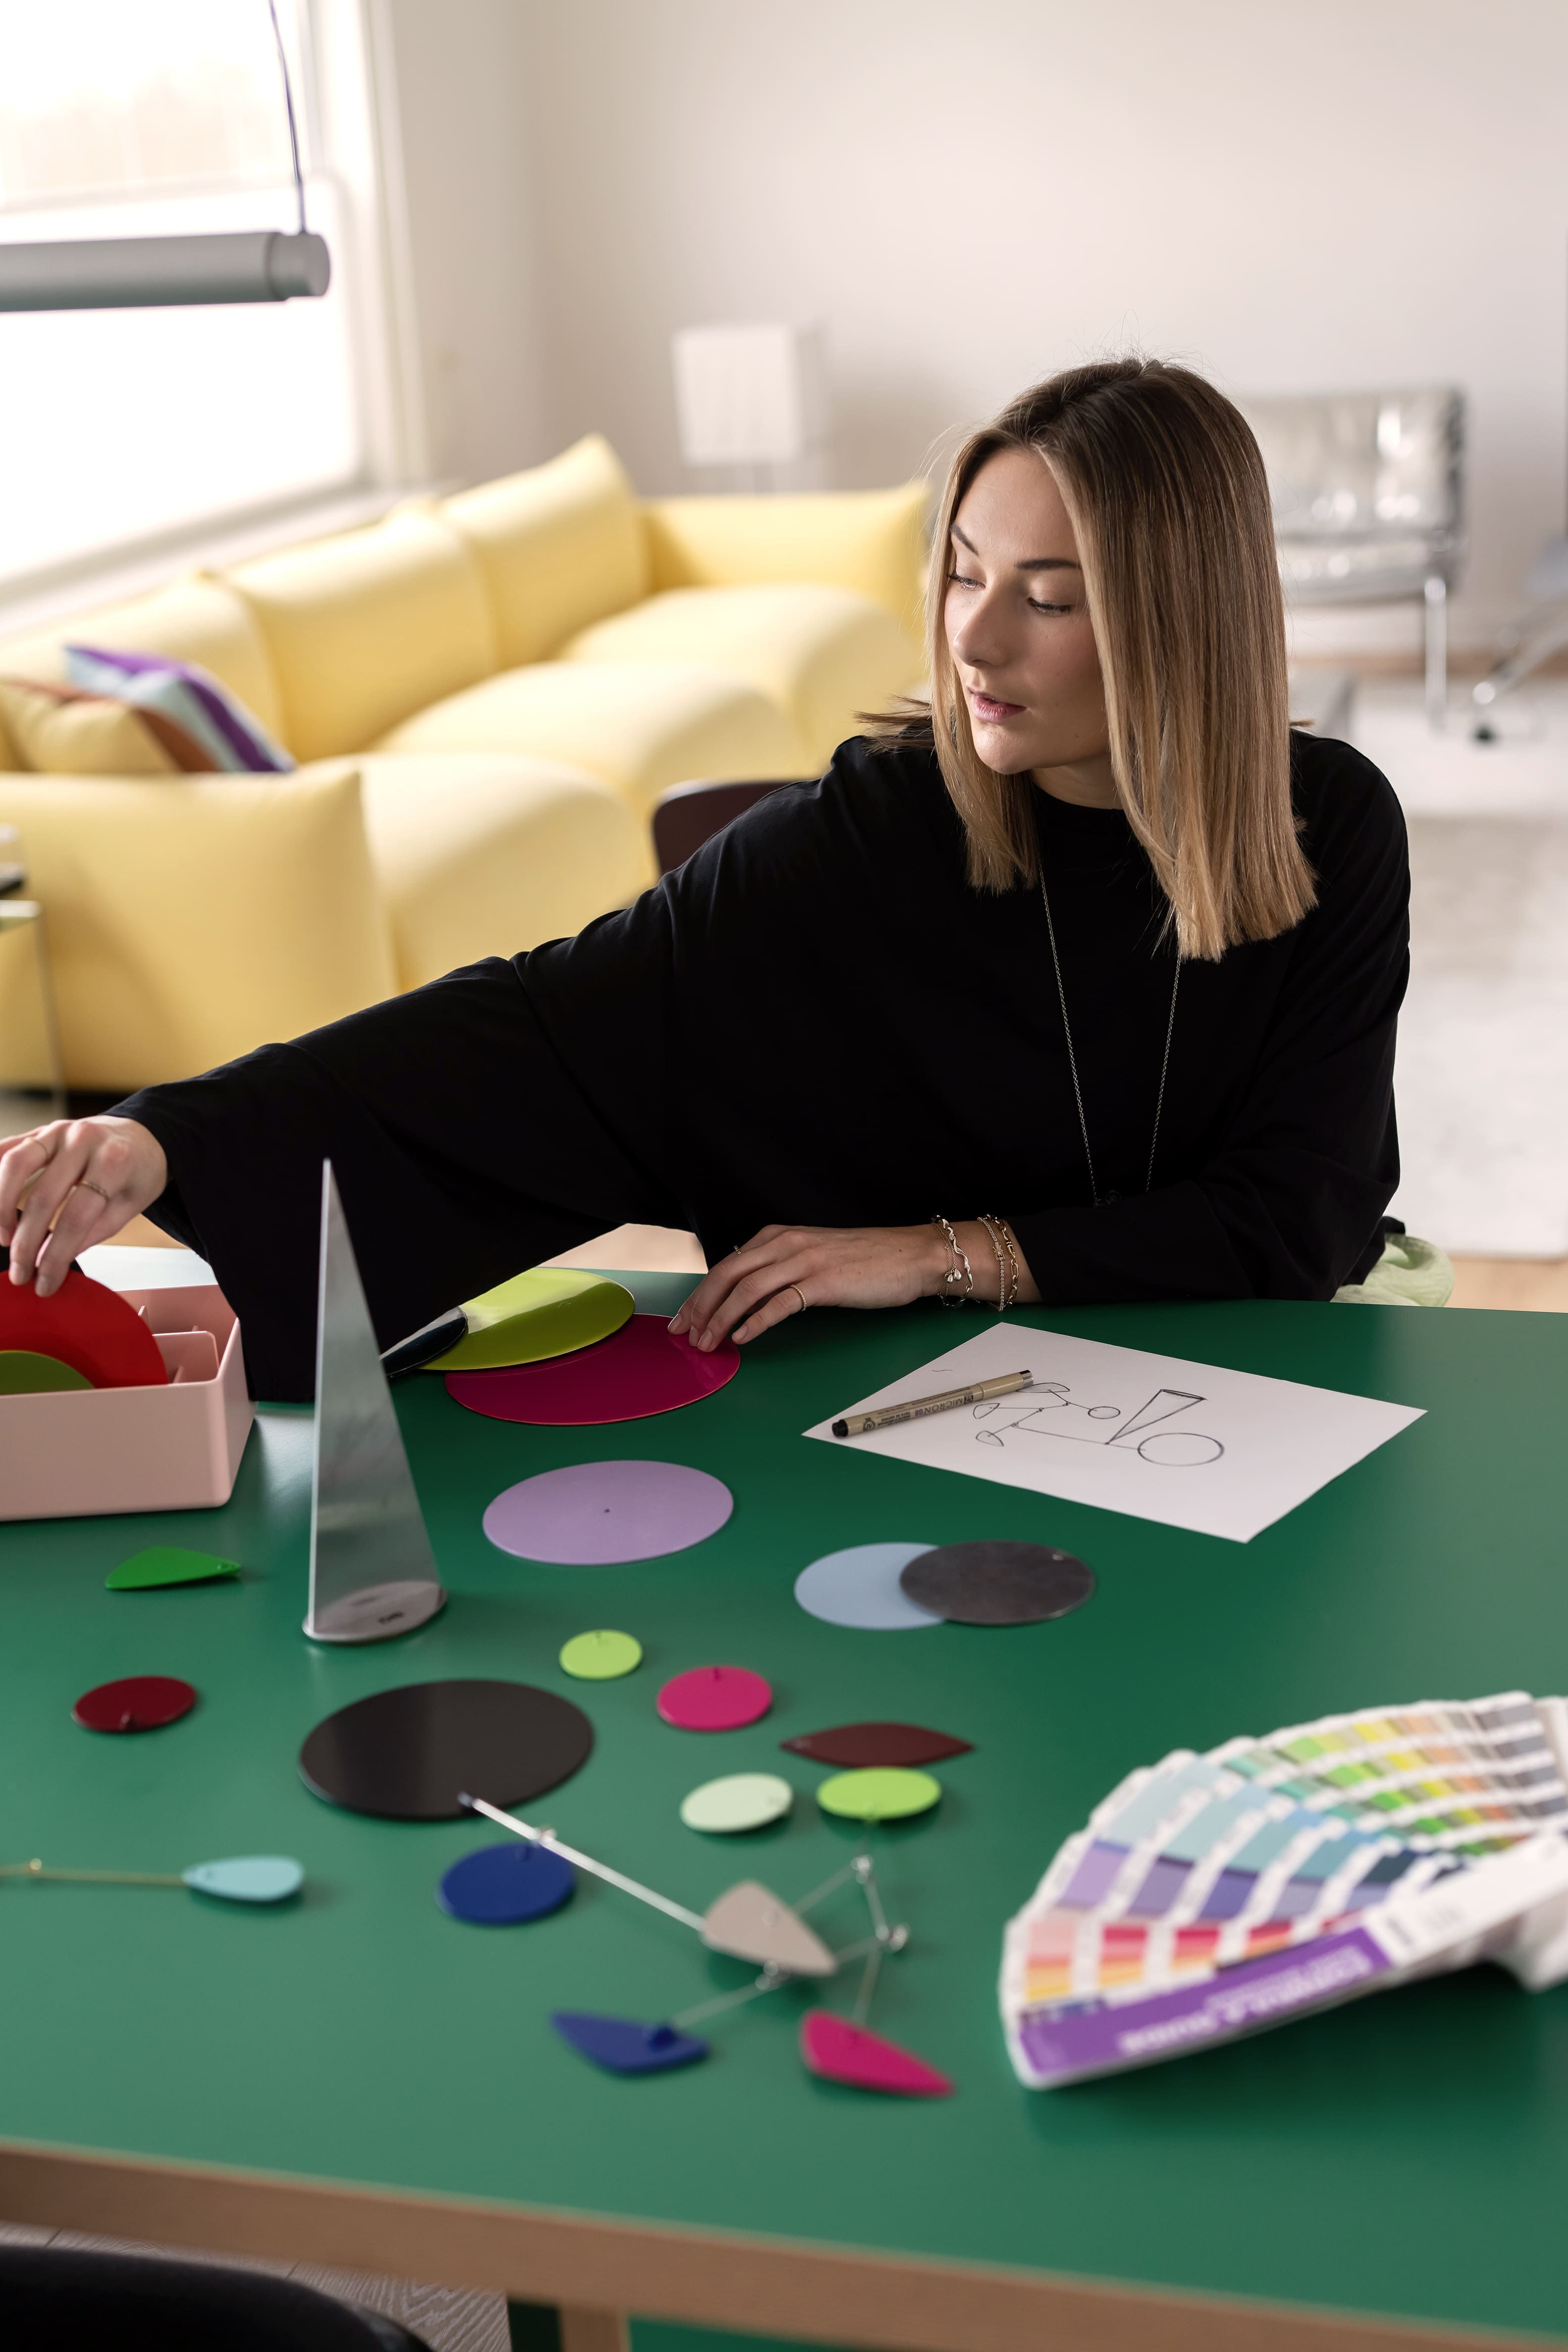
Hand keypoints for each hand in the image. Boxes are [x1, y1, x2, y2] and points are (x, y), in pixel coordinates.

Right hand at [0, 1116, 167, 1297]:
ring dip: (1, 1206)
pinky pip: (8, 1147)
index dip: (57, 1255)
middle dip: (26, 1243)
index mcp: (114, 1162)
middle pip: (42, 1197)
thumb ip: (92, 1232)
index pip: (76, 1218)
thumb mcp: (130, 1206)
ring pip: (14, 1164)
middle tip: (21, 1272)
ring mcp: (58, 1131)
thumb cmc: (138, 1170)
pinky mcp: (41, 1129)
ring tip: (4, 1238)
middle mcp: (83, 1140)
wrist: (143, 1134)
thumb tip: (53, 1263)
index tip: (46, 1282)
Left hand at [670, 1222, 955, 1350]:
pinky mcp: (824, 1282)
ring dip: (721, 1318)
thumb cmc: (865, 1260)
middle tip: (685, 1334)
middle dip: (700, 1307)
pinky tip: (743, 1337)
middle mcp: (786, 1243)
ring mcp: (804, 1261)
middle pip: (728, 1275)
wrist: (911, 1256)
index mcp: (778, 1236)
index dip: (700, 1294)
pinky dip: (756, 1321)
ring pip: (747, 1289)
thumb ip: (779, 1270)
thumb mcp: (812, 1256)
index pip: (727, 1265)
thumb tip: (745, 1299)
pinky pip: (781, 1303)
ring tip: (708, 1343)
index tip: (684, 1318)